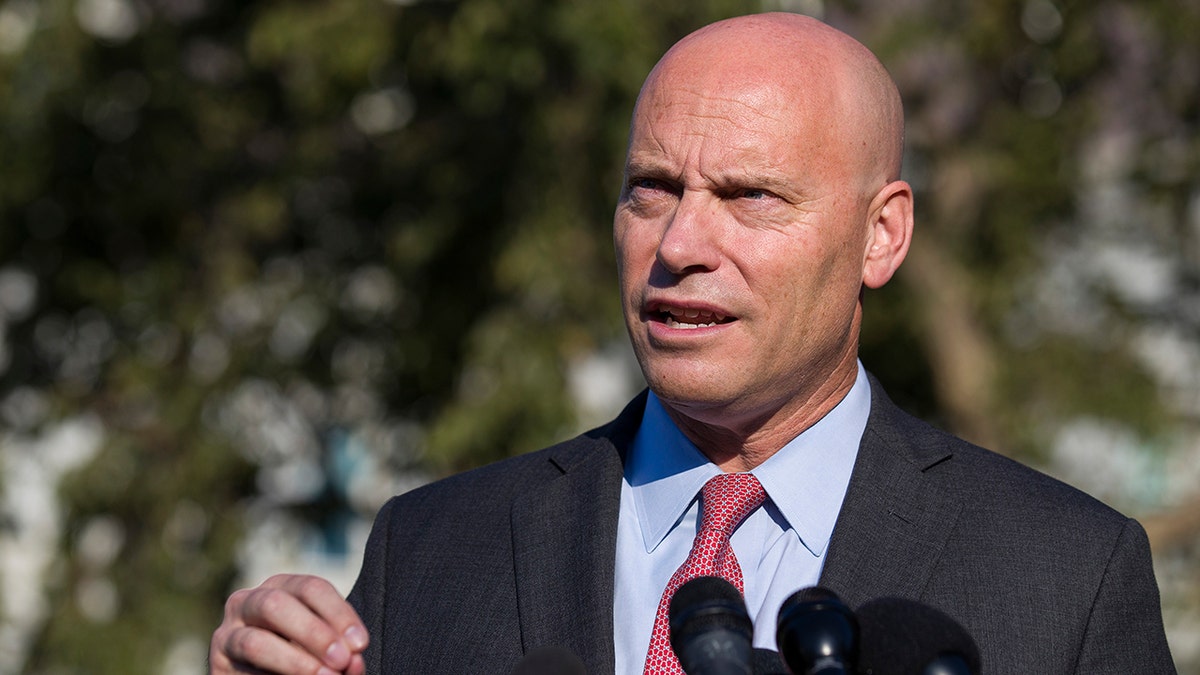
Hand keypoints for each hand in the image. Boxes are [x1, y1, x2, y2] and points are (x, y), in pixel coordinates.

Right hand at [210, 574, 368, 674]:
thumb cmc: (305, 657)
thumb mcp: (325, 650)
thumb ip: (341, 654)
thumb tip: (354, 663)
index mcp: (282, 587)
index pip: (311, 588)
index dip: (339, 614)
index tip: (360, 644)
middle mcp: (249, 602)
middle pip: (277, 604)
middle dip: (314, 633)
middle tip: (342, 660)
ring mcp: (228, 633)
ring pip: (255, 641)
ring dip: (294, 662)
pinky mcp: (217, 665)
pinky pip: (244, 672)